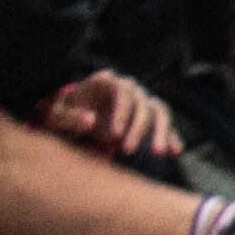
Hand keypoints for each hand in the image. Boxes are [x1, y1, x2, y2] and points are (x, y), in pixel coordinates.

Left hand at [35, 68, 178, 159]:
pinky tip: (175, 152)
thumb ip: (70, 118)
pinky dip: (171, 137)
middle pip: (143, 103)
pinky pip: (165, 124)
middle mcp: (128, 88)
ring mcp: (140, 101)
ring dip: (162, 132)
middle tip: (128, 150)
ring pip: (159, 111)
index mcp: (106, 82)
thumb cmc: (66, 114)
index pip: (121, 92)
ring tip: (159, 153)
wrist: (74, 115)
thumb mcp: (59, 116)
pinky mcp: (148, 117)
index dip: (121, 112)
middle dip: (139, 127)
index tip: (115, 134)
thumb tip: (90, 120)